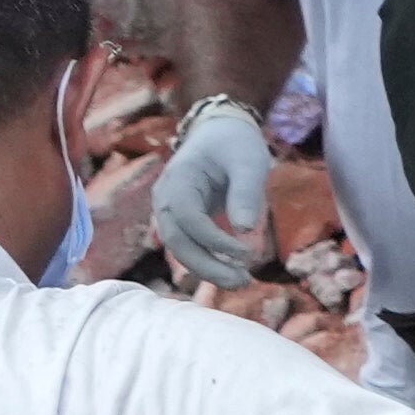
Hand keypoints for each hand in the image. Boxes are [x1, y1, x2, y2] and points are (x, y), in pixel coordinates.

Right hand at [146, 94, 281, 279]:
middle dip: (208, 266)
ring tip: (241, 281)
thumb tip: (244, 229)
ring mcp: (169, 212)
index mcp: (179, 179)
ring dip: (207, 270)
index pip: (188, 219)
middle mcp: (166, 199)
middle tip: (243, 281)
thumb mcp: (249, 161)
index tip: (247, 253)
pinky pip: (188, 247)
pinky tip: (232, 273)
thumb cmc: (235, 144)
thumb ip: (245, 192)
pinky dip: (207, 262)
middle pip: (177, 242)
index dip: (215, 241)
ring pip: (180, 250)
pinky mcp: (180, 222)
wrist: (220, 132)